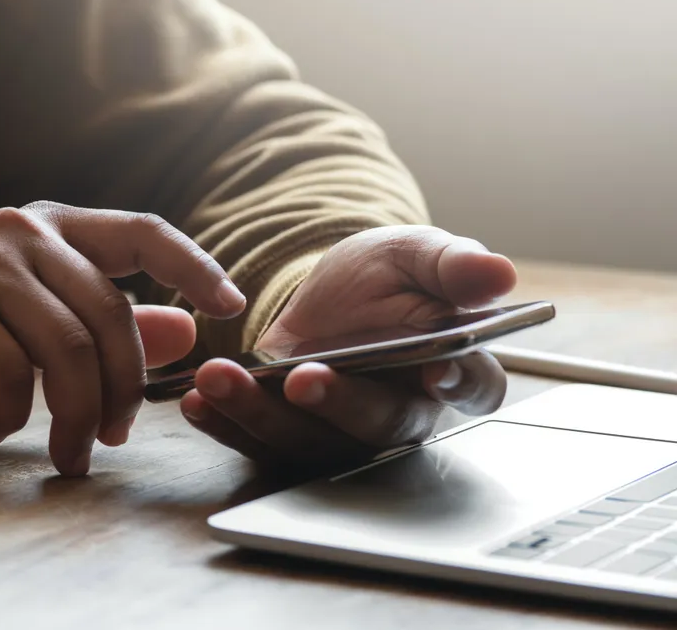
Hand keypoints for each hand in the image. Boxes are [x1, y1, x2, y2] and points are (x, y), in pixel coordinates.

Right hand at [0, 201, 244, 475]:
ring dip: (75, 416)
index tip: (229, 306)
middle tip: (115, 437)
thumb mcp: (34, 321)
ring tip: (68, 453)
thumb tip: (184, 333)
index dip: (193, 265)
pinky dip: (12, 415)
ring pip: (67, 349)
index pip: (142, 230)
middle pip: (110, 313)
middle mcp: (22, 231)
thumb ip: (106, 322)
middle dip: (125, 387)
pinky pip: (11, 374)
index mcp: (51, 227)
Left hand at [180, 226, 517, 474]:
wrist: (321, 294)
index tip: (435, 370)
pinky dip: (225, 423)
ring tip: (220, 378)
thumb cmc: (383, 278)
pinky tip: (196, 399)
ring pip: (310, 441)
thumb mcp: (413, 255)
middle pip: (379, 424)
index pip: (473, 387)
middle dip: (339, 403)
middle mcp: (400, 413)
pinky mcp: (289, 435)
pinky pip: (258, 442)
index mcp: (450, 368)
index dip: (459, 383)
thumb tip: (499, 273)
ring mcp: (340, 432)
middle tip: (303, 378)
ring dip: (262, 415)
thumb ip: (452, 266)